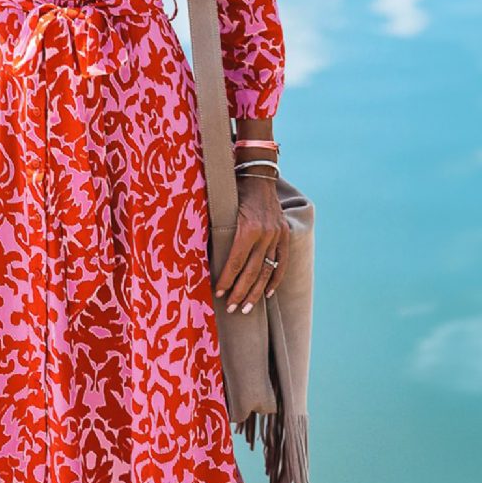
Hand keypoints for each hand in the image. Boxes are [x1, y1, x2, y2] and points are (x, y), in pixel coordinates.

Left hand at [213, 176, 289, 313]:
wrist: (259, 173)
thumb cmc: (233, 189)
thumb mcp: (222, 207)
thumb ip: (216, 229)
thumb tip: (198, 251)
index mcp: (247, 228)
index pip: (235, 263)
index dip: (226, 280)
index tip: (217, 293)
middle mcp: (265, 234)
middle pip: (251, 272)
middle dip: (240, 293)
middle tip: (231, 309)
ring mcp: (277, 235)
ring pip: (267, 271)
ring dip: (256, 292)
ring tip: (246, 308)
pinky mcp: (284, 235)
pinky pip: (281, 262)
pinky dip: (275, 279)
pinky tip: (267, 294)